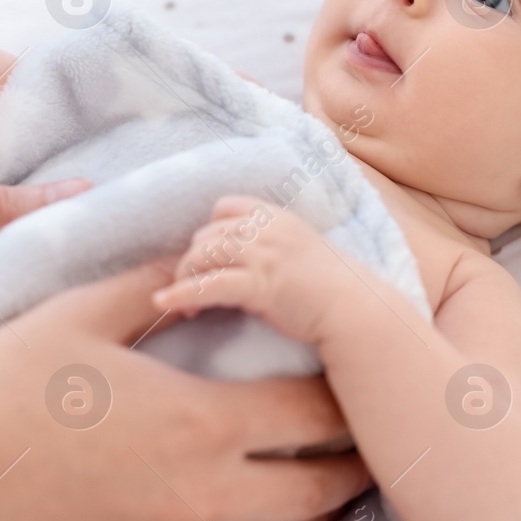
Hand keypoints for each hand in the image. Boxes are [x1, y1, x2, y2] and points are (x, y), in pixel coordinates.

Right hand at [0, 262, 371, 520]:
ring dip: (308, 517)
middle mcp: (207, 494)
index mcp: (204, 419)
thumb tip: (197, 250)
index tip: (349, 386)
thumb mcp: (85, 309)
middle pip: (319, 489)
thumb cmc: (6, 380)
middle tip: (358, 445)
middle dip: (349, 464)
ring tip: (314, 491)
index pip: (315, 414)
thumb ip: (156, 282)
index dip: (343, 398)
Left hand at [153, 195, 349, 343]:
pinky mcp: (260, 284)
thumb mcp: (300, 251)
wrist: (356, 312)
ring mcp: (264, 255)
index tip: (210, 260)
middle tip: (192, 290)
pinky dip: (181, 293)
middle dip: (193, 262)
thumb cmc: (329, 289)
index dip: (210, 233)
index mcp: (277, 218)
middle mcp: (268, 230)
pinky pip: (209, 285)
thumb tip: (240, 259)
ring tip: (185, 305)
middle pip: (207, 234)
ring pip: (203, 254)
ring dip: (185, 278)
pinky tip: (164, 304)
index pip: (224, 208)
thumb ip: (271, 245)